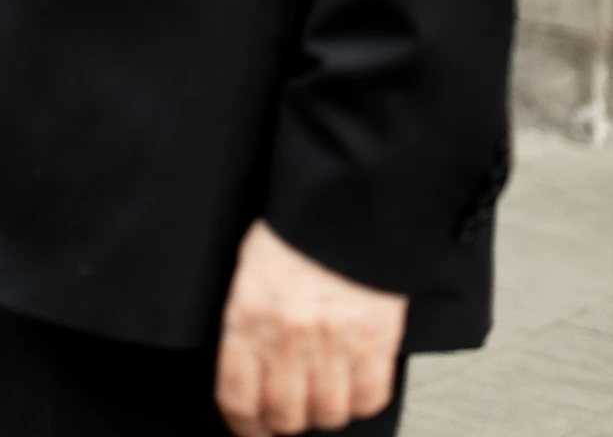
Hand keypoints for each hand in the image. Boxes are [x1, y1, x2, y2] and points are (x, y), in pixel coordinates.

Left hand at [215, 222, 406, 435]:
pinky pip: (368, 398)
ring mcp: (335, 341)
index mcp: (249, 315)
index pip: (237, 398)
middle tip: (286, 411)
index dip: (241, 425)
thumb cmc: (294, 230)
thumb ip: (243, 318)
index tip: (247, 427)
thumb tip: (241, 365)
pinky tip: (351, 382)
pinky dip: (360, 399)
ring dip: (322, 412)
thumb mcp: (249, 267)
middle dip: (282, 421)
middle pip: (284, 416)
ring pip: (327, 415)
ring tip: (319, 395)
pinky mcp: (376, 340)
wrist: (345, 198)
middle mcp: (290, 335)